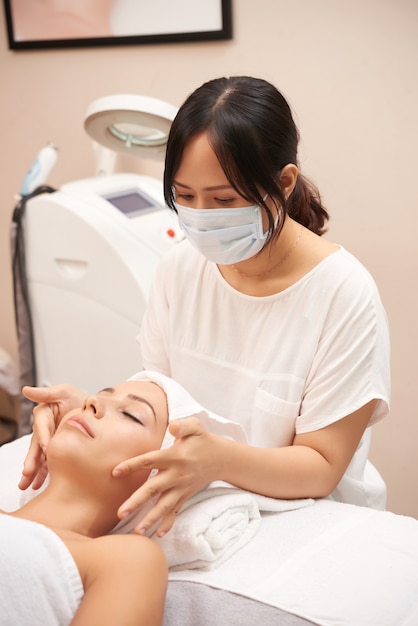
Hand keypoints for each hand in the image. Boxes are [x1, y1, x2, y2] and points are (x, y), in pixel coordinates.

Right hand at [19, 384, 84, 489]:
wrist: (93, 412)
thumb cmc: (78, 399)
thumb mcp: (64, 392)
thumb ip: (47, 393)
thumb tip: (26, 389)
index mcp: (44, 414)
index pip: (41, 426)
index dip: (43, 436)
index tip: (46, 448)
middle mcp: (43, 429)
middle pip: (36, 445)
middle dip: (31, 459)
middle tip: (27, 472)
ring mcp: (48, 441)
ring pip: (39, 457)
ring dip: (32, 470)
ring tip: (26, 484)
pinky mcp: (54, 450)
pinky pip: (47, 463)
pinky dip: (42, 474)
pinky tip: (37, 485)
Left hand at [113, 417, 221, 536]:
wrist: (220, 458)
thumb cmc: (202, 440)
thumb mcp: (196, 427)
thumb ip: (183, 425)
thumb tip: (172, 427)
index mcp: (174, 456)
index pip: (149, 461)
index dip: (132, 466)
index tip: (115, 472)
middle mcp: (176, 474)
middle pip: (153, 489)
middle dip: (137, 501)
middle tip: (120, 512)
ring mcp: (181, 488)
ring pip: (163, 505)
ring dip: (150, 518)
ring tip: (137, 531)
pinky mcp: (184, 495)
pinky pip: (175, 511)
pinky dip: (168, 523)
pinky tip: (159, 534)